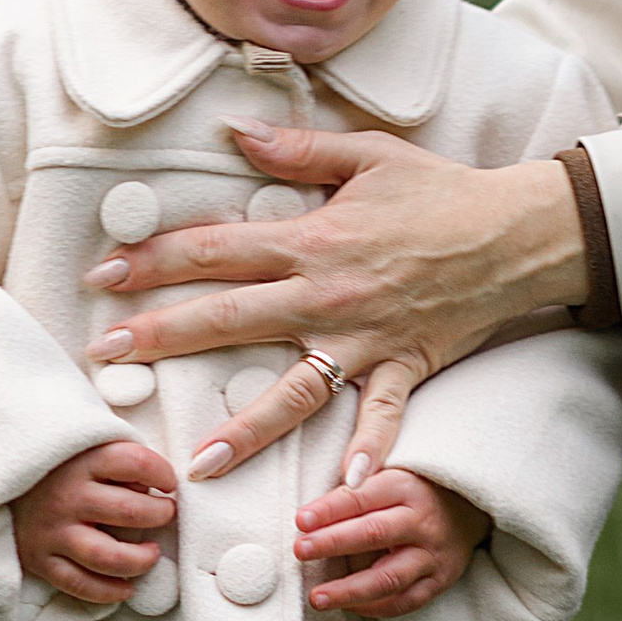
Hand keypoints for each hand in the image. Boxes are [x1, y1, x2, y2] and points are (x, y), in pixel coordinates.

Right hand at [12, 435, 176, 605]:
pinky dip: (108, 591)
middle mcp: (67, 497)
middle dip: (159, 515)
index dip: (163, 473)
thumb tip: (152, 483)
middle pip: (130, 511)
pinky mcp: (39, 559)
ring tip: (151, 553)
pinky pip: (79, 584)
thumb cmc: (48, 463)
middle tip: (165, 514)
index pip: (136, 463)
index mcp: (81, 460)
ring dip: (140, 560)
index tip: (169, 483)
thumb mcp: (81, 444)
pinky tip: (126, 587)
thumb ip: (115, 454)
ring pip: (108, 557)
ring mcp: (52, 531)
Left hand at [83, 121, 588, 481]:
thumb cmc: (441, 191)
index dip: (153, 260)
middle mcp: (326, 294)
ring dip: (243, 427)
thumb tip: (233, 130)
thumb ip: (296, 148)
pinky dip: (367, 454)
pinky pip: (381, 417)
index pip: (214, 248)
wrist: (517, 230)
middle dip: (160, 336)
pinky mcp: (403, 366)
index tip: (104, 276)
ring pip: (292, 389)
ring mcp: (364, 338)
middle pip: (228, 316)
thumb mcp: (367, 155)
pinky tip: (342, 490)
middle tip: (104, 357)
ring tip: (196, 461)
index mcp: (311, 239)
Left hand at [300, 465, 489, 618]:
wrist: (472, 505)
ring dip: (349, 590)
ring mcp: (434, 554)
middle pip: (374, 534)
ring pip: (388, 577)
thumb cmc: (416, 485)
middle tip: (300, 551)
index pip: (363, 497)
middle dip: (333, 543)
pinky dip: (375, 608)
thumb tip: (331, 485)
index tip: (300, 520)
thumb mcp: (392, 466)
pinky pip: (406, 601)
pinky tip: (348, 607)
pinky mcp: (441, 579)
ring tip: (316, 598)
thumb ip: (361, 470)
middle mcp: (423, 521)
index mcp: (407, 486)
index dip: (330, 508)